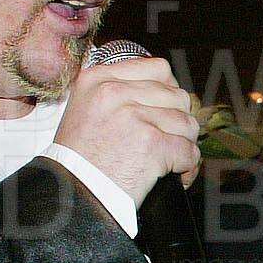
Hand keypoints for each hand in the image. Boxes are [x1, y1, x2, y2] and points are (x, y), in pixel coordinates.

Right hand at [52, 54, 199, 203]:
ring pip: (187, 123)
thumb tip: (161, 90)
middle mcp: (116, 93)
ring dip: (184, 144)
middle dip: (178, 122)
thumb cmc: (78, 160)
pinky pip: (189, 151)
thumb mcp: (84, 109)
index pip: (157, 68)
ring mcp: (135, 117)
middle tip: (169, 140)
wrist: (72, 194)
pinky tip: (176, 175)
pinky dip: (187, 167)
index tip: (167, 109)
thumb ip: (116, 92)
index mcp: (99, 79)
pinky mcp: (153, 144)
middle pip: (177, 96)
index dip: (169, 91)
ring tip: (170, 160)